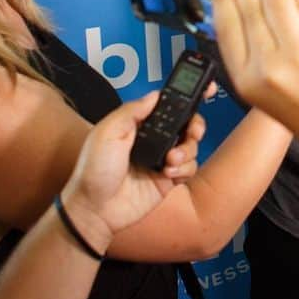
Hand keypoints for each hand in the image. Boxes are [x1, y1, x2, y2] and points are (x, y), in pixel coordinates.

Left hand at [59, 93, 203, 253]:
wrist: (96, 210)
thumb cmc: (93, 171)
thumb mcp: (107, 132)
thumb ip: (132, 110)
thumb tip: (155, 95)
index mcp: (140, 124)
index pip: (168, 104)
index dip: (187, 96)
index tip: (205, 89)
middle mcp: (154, 139)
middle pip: (188, 123)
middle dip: (196, 124)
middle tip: (192, 131)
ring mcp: (163, 159)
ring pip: (192, 145)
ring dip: (187, 150)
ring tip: (170, 159)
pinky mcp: (169, 179)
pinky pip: (191, 167)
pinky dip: (185, 168)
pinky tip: (168, 173)